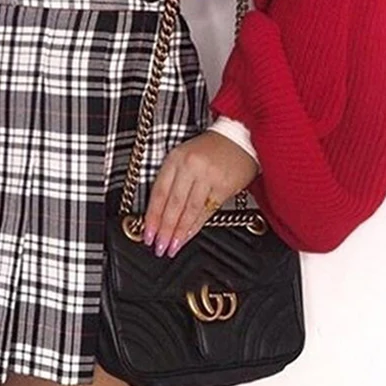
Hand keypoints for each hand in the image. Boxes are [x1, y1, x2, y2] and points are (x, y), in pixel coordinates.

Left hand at [142, 130, 259, 257]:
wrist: (239, 138)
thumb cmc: (209, 149)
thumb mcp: (183, 156)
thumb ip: (171, 181)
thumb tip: (159, 213)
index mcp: (175, 158)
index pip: (159, 192)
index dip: (152, 216)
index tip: (147, 233)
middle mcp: (190, 166)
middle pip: (173, 203)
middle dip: (164, 228)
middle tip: (158, 246)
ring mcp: (208, 176)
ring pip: (189, 209)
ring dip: (179, 232)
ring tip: (171, 246)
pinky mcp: (224, 185)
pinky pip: (207, 210)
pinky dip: (196, 226)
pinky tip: (188, 236)